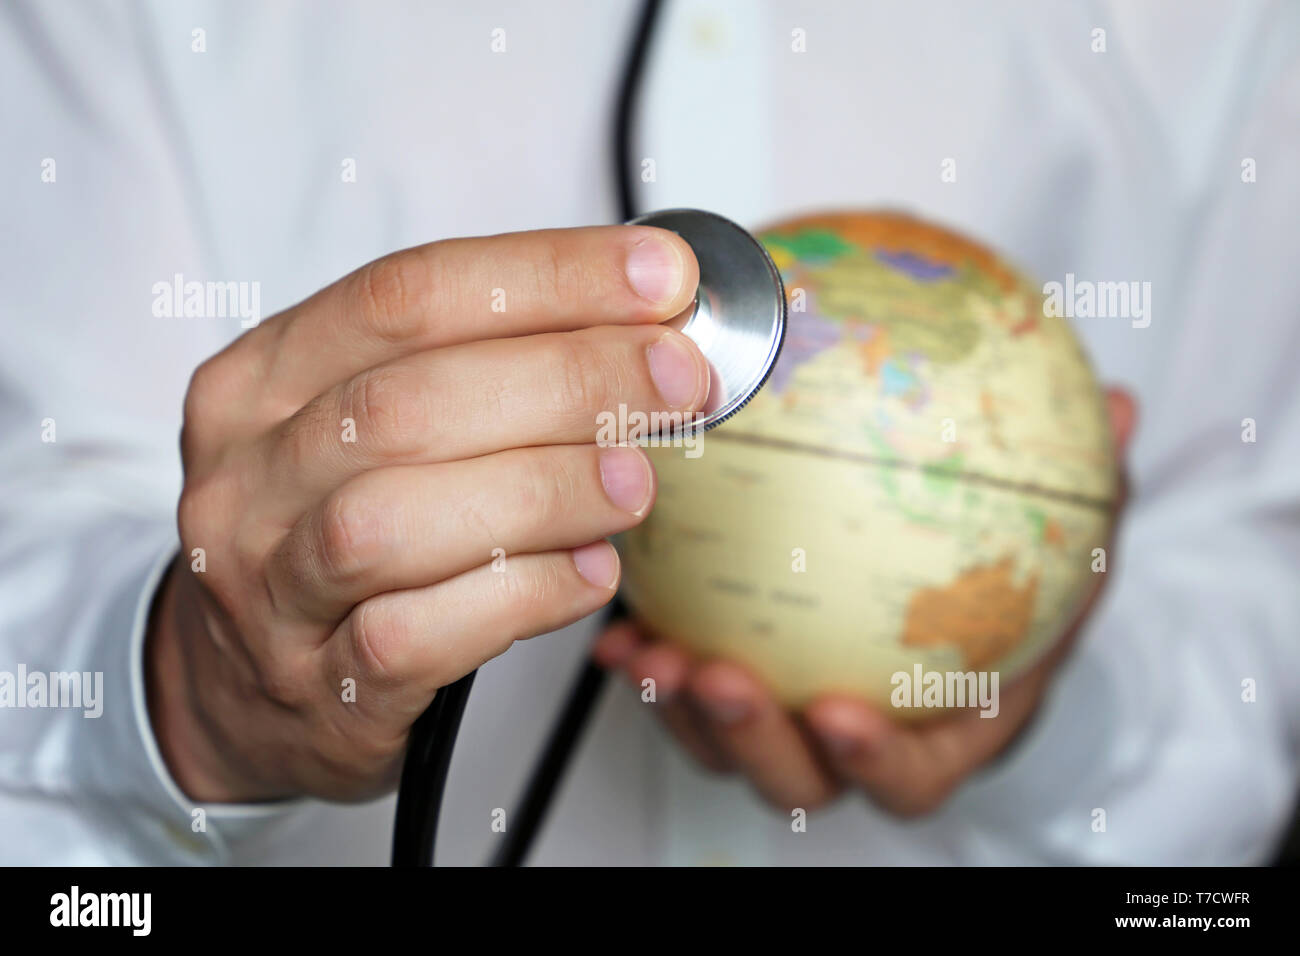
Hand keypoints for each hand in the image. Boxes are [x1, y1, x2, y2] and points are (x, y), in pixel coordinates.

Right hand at [148, 225, 703, 802]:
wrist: (237, 686)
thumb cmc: (332, 527)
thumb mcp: (365, 427)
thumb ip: (479, 371)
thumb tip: (646, 332)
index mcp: (262, 379)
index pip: (406, 296)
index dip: (545, 277)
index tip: (660, 276)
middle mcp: (249, 476)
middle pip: (408, 402)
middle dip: (566, 378)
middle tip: (678, 378)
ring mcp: (270, 588)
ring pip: (397, 520)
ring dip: (543, 490)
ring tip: (635, 481)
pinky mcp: (318, 684)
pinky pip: (417, 635)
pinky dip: (521, 596)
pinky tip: (590, 572)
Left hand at [593, 388, 1135, 816]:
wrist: (948, 603)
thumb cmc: (1004, 592)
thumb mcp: (1058, 540)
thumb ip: (1088, 493)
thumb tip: (1122, 411)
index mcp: (938, 729)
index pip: (911, 773)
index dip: (874, 759)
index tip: (841, 713)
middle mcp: (853, 737)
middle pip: (800, 774)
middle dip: (754, 739)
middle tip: (726, 677)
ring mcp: (786, 718)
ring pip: (726, 740)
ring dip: (683, 705)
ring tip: (654, 650)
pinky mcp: (730, 680)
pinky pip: (682, 687)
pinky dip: (648, 662)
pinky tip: (624, 624)